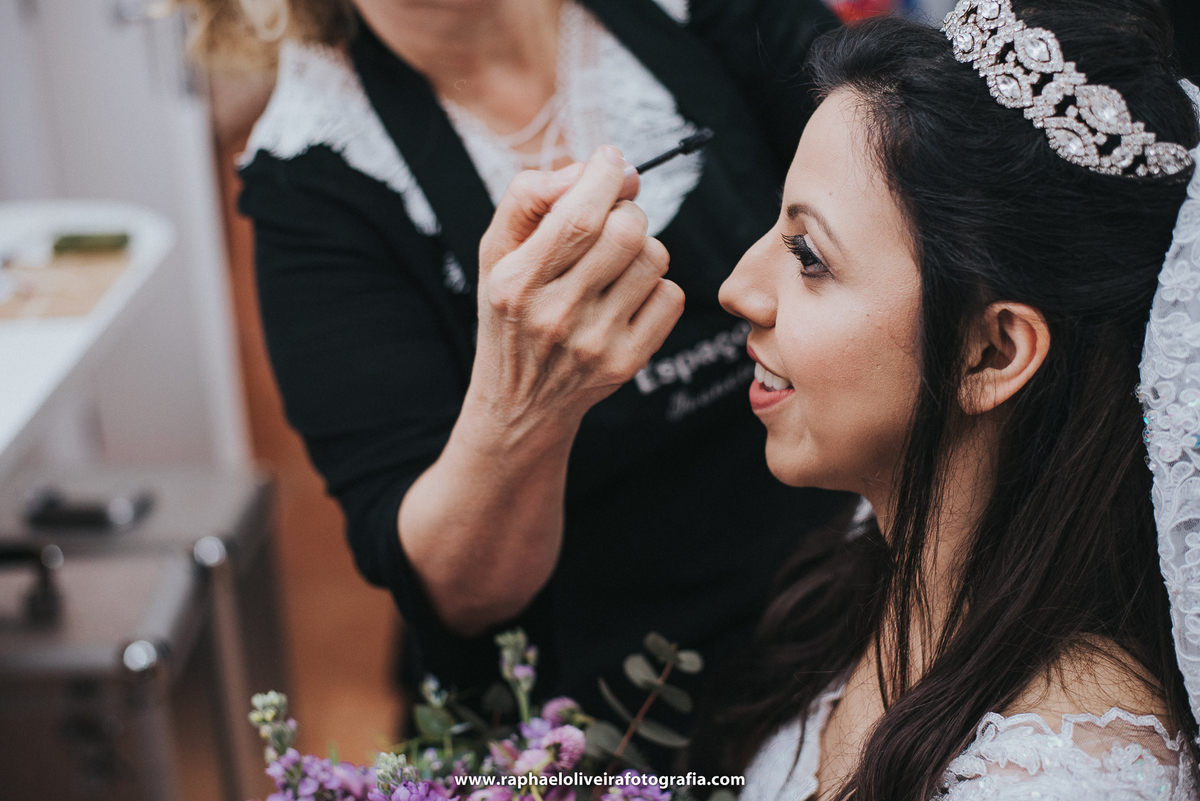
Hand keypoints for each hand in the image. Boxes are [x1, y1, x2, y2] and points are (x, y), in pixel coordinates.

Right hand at [470, 145, 685, 440]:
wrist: (521, 403)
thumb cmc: (512, 312)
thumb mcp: (496, 253)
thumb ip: (528, 198)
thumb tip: (588, 167)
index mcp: (518, 281)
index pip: (580, 215)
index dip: (606, 177)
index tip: (610, 163)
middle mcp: (556, 314)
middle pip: (627, 231)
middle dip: (626, 209)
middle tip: (610, 219)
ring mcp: (596, 342)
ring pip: (655, 257)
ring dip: (642, 247)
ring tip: (616, 262)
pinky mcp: (628, 361)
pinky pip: (671, 295)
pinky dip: (656, 286)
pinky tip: (627, 296)